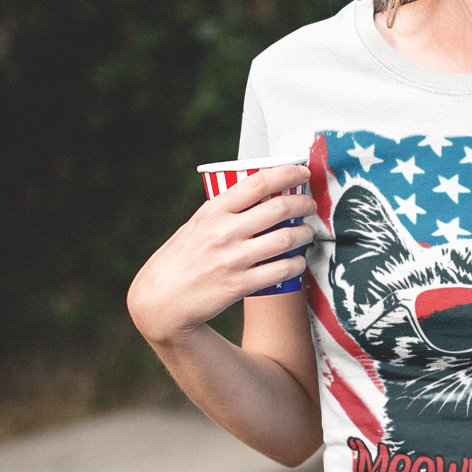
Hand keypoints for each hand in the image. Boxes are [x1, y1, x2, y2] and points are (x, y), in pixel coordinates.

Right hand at [127, 164, 313, 344]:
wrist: (161, 300)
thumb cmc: (181, 260)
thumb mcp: (195, 226)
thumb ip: (223, 212)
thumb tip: (256, 195)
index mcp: (212, 211)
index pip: (258, 182)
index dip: (287, 173)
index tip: (302, 171)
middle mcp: (224, 232)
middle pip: (279, 208)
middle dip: (304, 203)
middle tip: (310, 205)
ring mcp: (233, 259)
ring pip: (286, 239)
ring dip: (305, 233)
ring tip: (307, 232)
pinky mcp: (240, 285)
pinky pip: (282, 270)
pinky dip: (297, 264)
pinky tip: (299, 261)